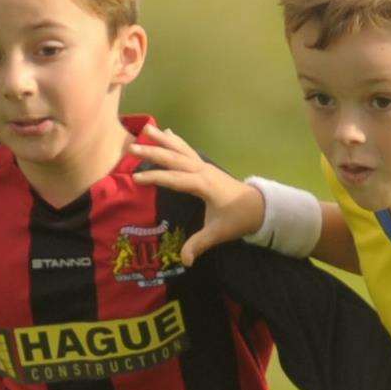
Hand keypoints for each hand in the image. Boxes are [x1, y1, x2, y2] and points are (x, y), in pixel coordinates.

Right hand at [128, 123, 264, 264]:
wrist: (258, 207)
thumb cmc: (238, 219)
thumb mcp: (218, 233)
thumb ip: (200, 244)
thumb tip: (185, 261)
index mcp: (203, 185)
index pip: (174, 179)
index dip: (155, 178)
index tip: (136, 178)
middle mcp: (202, 171)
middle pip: (174, 159)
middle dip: (153, 153)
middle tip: (132, 148)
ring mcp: (205, 166)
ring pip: (181, 149)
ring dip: (163, 140)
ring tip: (146, 128)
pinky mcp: (206, 167)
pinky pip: (188, 150)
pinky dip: (176, 141)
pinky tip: (167, 132)